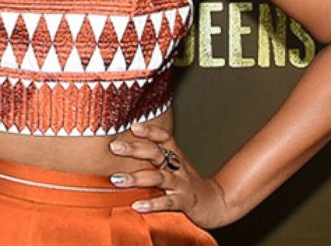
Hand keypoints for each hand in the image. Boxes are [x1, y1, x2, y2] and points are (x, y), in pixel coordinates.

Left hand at [108, 121, 234, 228]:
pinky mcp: (184, 202)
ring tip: (117, 179)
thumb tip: (124, 150)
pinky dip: (152, 204)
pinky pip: (167, 202)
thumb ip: (155, 159)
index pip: (164, 138)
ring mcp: (182, 184)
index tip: (133, 126)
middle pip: (157, 153)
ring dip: (137, 178)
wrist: (215, 204)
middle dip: (135, 149)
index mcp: (176, 156)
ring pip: (159, 177)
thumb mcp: (174, 167)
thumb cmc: (187, 184)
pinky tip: (137, 205)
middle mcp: (179, 167)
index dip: (150, 131)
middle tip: (114, 146)